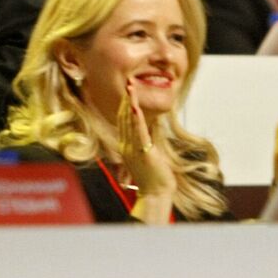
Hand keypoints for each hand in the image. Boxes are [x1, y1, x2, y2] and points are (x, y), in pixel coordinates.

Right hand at [117, 79, 174, 224]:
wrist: (155, 194)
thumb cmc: (153, 177)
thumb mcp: (146, 155)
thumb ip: (144, 141)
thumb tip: (149, 126)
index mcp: (125, 146)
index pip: (123, 120)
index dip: (125, 105)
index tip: (128, 91)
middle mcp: (126, 145)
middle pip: (124, 117)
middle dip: (126, 99)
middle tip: (128, 83)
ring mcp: (132, 149)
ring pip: (130, 121)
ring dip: (130, 103)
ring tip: (131, 88)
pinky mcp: (143, 152)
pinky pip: (139, 133)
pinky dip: (136, 120)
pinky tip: (135, 108)